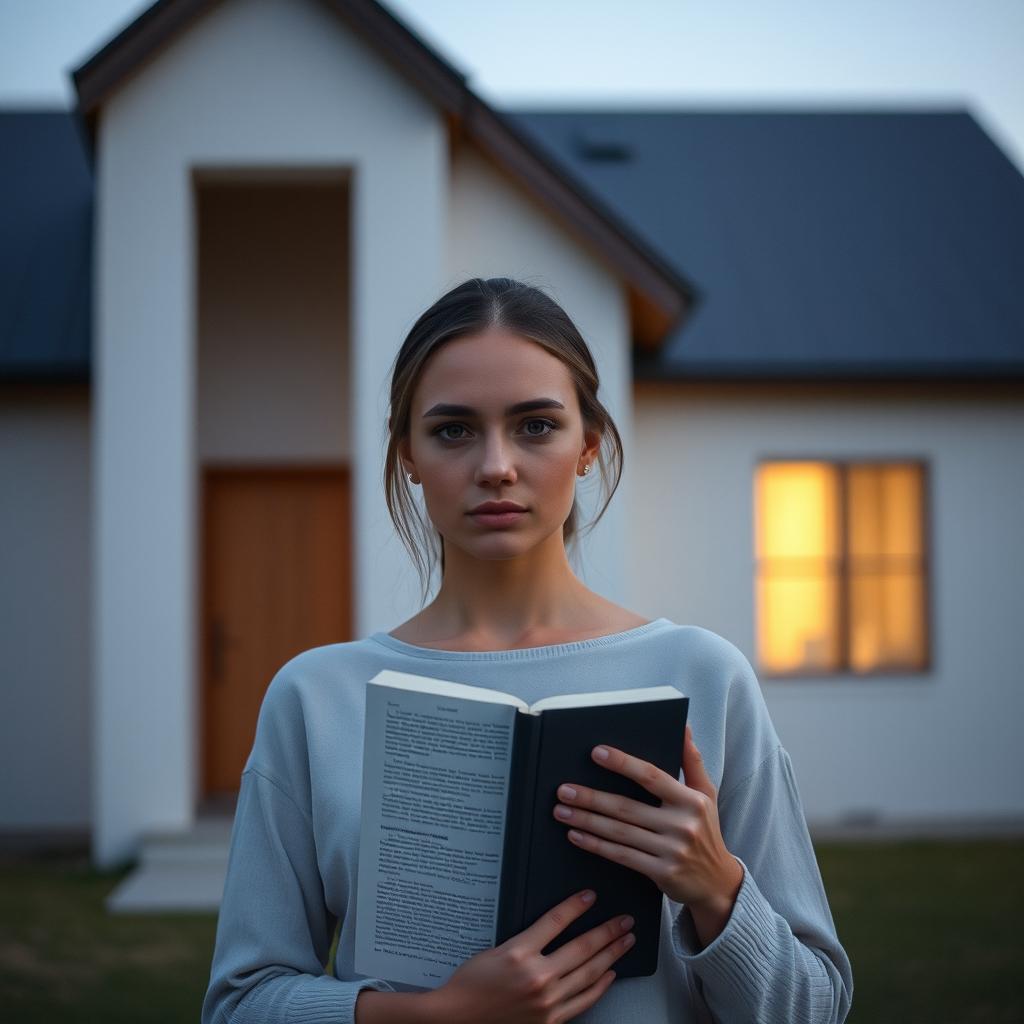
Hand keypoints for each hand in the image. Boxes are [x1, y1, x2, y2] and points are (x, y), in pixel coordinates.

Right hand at [423, 888, 634, 1023]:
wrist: (459, 1019)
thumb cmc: (472, 984)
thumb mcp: (496, 949)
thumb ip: (527, 940)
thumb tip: (554, 927)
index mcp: (519, 953)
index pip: (555, 921)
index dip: (576, 906)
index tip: (591, 895)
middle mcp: (537, 977)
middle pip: (581, 948)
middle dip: (607, 931)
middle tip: (625, 920)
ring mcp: (547, 1002)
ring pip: (588, 973)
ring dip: (611, 955)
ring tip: (625, 941)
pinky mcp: (550, 1021)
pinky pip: (583, 1001)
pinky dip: (600, 986)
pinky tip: (610, 974)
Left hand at [551, 724, 742, 932]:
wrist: (719, 883)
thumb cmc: (706, 831)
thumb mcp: (707, 794)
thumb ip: (692, 760)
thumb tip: (684, 726)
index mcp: (691, 800)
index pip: (651, 776)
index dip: (622, 763)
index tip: (596, 753)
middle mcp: (682, 824)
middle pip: (627, 807)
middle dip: (591, 797)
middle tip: (563, 790)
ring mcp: (672, 851)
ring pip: (619, 832)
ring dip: (586, 821)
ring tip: (561, 811)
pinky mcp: (662, 873)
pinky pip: (622, 856)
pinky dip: (596, 845)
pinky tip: (576, 836)